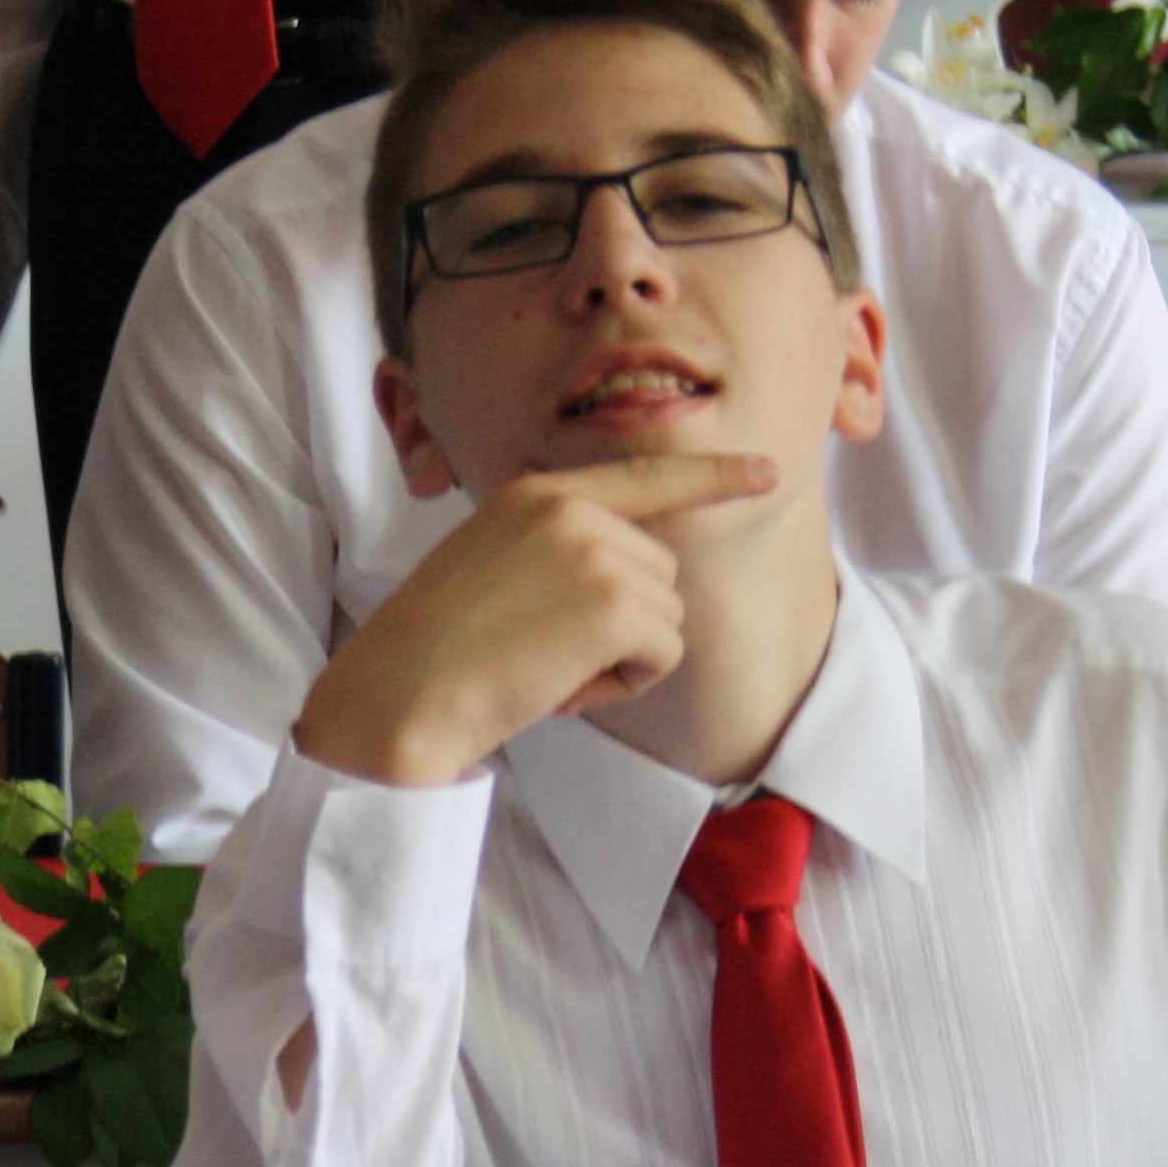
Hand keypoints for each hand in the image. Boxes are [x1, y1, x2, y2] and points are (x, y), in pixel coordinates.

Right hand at [294, 453, 775, 787]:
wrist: (399, 695)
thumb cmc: (433, 651)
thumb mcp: (488, 565)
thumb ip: (555, 550)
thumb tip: (632, 580)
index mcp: (536, 494)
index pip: (646, 476)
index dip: (714, 475)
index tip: (768, 471)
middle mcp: (572, 508)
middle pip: (659, 573)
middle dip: (622, 625)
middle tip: (542, 652)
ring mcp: (597, 552)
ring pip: (666, 617)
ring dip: (620, 659)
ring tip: (543, 668)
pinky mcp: (616, 605)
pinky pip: (662, 655)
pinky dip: (621, 685)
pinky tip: (560, 686)